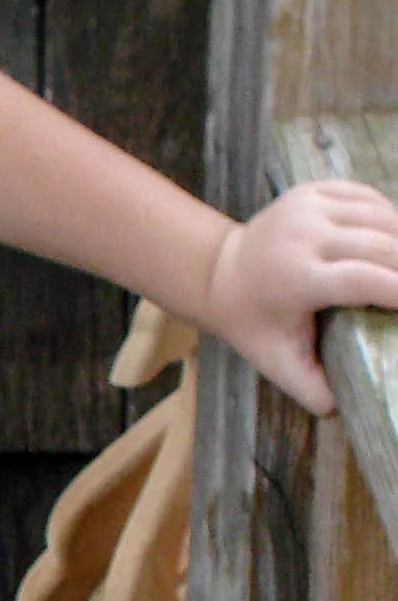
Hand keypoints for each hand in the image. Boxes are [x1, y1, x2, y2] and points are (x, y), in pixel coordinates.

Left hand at [203, 181, 397, 414]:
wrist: (220, 273)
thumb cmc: (255, 324)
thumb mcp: (276, 362)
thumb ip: (312, 389)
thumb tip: (345, 409)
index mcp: (295, 277)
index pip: (365, 280)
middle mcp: (302, 235)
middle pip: (383, 245)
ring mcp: (307, 206)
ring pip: (382, 216)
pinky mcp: (312, 190)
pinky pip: (369, 198)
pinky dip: (391, 217)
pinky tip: (396, 243)